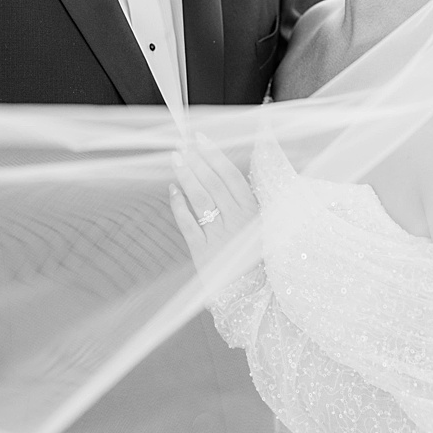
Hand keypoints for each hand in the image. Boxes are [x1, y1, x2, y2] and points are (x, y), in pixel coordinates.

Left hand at [169, 131, 256, 269]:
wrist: (252, 294)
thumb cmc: (256, 256)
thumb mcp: (261, 224)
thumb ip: (247, 199)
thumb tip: (231, 170)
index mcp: (254, 212)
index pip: (231, 176)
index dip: (215, 156)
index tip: (201, 139)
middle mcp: (238, 222)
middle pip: (214, 184)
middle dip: (196, 161)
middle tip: (182, 144)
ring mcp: (220, 237)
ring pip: (201, 200)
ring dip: (187, 177)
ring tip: (175, 159)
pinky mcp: (203, 252)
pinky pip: (188, 224)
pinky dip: (179, 205)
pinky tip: (172, 190)